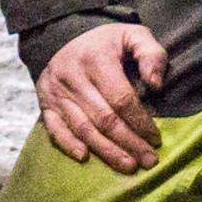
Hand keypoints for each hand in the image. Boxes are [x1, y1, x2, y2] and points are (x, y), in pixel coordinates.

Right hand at [38, 23, 167, 171]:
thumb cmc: (107, 42)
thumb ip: (151, 54)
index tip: (156, 139)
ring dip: (107, 151)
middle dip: (129, 143)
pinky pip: (54, 129)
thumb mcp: (133, 35)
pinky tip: (84, 158)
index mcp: (96, 59)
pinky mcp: (45, 103)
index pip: (121, 99)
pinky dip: (68, 145)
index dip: (140, 122)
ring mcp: (56, 92)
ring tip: (129, 166)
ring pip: (83, 128)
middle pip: (104, 119)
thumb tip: (156, 85)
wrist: (64, 36)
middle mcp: (73, 76)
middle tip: (149, 161)